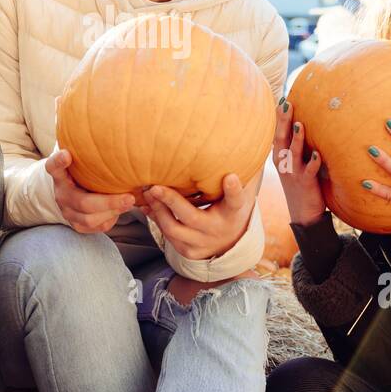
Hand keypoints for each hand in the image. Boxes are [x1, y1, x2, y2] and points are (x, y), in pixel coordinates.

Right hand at [45, 149, 134, 233]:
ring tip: (130, 202)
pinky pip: (96, 227)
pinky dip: (112, 219)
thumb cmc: (83, 171)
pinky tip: (123, 209)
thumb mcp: (82, 160)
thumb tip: (112, 123)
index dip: (59, 162)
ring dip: (113, 211)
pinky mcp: (78, 226)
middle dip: (108, 202)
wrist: (72, 194)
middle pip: (82, 202)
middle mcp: (62, 195)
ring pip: (90, 219)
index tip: (66, 154)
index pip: (54, 167)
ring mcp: (68, 212)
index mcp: (59, 176)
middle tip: (129, 197)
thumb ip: (89, 150)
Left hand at [139, 166, 261, 261]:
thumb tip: (242, 138)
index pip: (235, 201)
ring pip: (173, 229)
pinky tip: (149, 206)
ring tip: (148, 193)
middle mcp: (218, 230)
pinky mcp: (189, 252)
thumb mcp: (238, 192)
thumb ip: (236, 172)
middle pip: (191, 217)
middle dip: (171, 201)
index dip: (233, 190)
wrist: (230, 242)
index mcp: (233, 213)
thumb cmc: (229, 206)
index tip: (230, 177)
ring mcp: (202, 244)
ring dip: (157, 210)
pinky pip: (168, 237)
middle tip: (155, 187)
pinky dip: (157, 220)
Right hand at [272, 98, 325, 226]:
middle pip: (281, 138)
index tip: (281, 99)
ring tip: (299, 124)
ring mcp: (293, 173)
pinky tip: (317, 154)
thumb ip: (296, 145)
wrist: (303, 213)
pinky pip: (309, 171)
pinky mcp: (305, 184)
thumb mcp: (294, 163)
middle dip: (283, 121)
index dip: (278, 117)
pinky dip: (312, 163)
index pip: (277, 133)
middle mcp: (283, 163)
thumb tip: (303, 123)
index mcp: (280, 156)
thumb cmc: (301, 183)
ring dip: (297, 139)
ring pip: (293, 153)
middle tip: (286, 103)